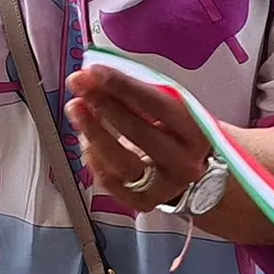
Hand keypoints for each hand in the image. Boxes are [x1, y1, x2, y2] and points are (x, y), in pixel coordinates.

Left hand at [64, 66, 213, 207]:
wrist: (195, 171)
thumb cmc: (179, 133)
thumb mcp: (174, 109)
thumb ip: (142, 94)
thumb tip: (99, 77)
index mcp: (198, 133)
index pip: (159, 105)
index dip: (124, 86)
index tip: (95, 72)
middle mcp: (184, 163)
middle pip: (139, 132)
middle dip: (104, 104)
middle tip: (80, 85)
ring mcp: (165, 186)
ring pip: (122, 161)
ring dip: (93, 131)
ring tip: (76, 108)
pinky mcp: (144, 202)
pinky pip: (112, 182)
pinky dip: (95, 158)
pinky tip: (86, 139)